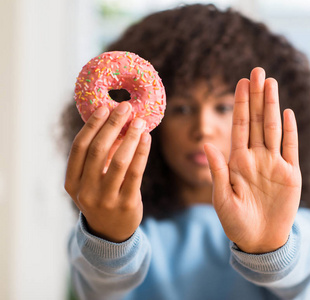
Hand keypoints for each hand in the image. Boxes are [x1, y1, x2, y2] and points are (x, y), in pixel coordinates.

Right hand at [64, 102, 150, 242]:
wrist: (111, 233)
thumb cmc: (101, 197)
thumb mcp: (91, 181)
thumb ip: (97, 156)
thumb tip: (115, 122)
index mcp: (72, 182)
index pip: (79, 147)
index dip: (92, 125)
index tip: (104, 107)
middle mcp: (86, 191)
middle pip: (98, 150)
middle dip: (112, 125)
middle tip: (125, 108)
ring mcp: (106, 199)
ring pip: (119, 160)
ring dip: (130, 137)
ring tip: (139, 121)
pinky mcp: (127, 204)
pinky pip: (136, 172)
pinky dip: (142, 152)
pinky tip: (146, 138)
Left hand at [204, 67, 301, 253]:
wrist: (260, 240)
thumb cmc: (236, 222)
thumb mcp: (223, 198)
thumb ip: (218, 171)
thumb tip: (207, 144)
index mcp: (238, 161)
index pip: (239, 126)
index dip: (240, 104)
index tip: (241, 82)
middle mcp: (256, 157)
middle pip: (257, 120)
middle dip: (257, 96)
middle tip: (257, 70)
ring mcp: (274, 164)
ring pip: (273, 128)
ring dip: (272, 105)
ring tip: (271, 82)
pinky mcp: (290, 174)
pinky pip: (290, 148)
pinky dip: (290, 131)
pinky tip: (287, 112)